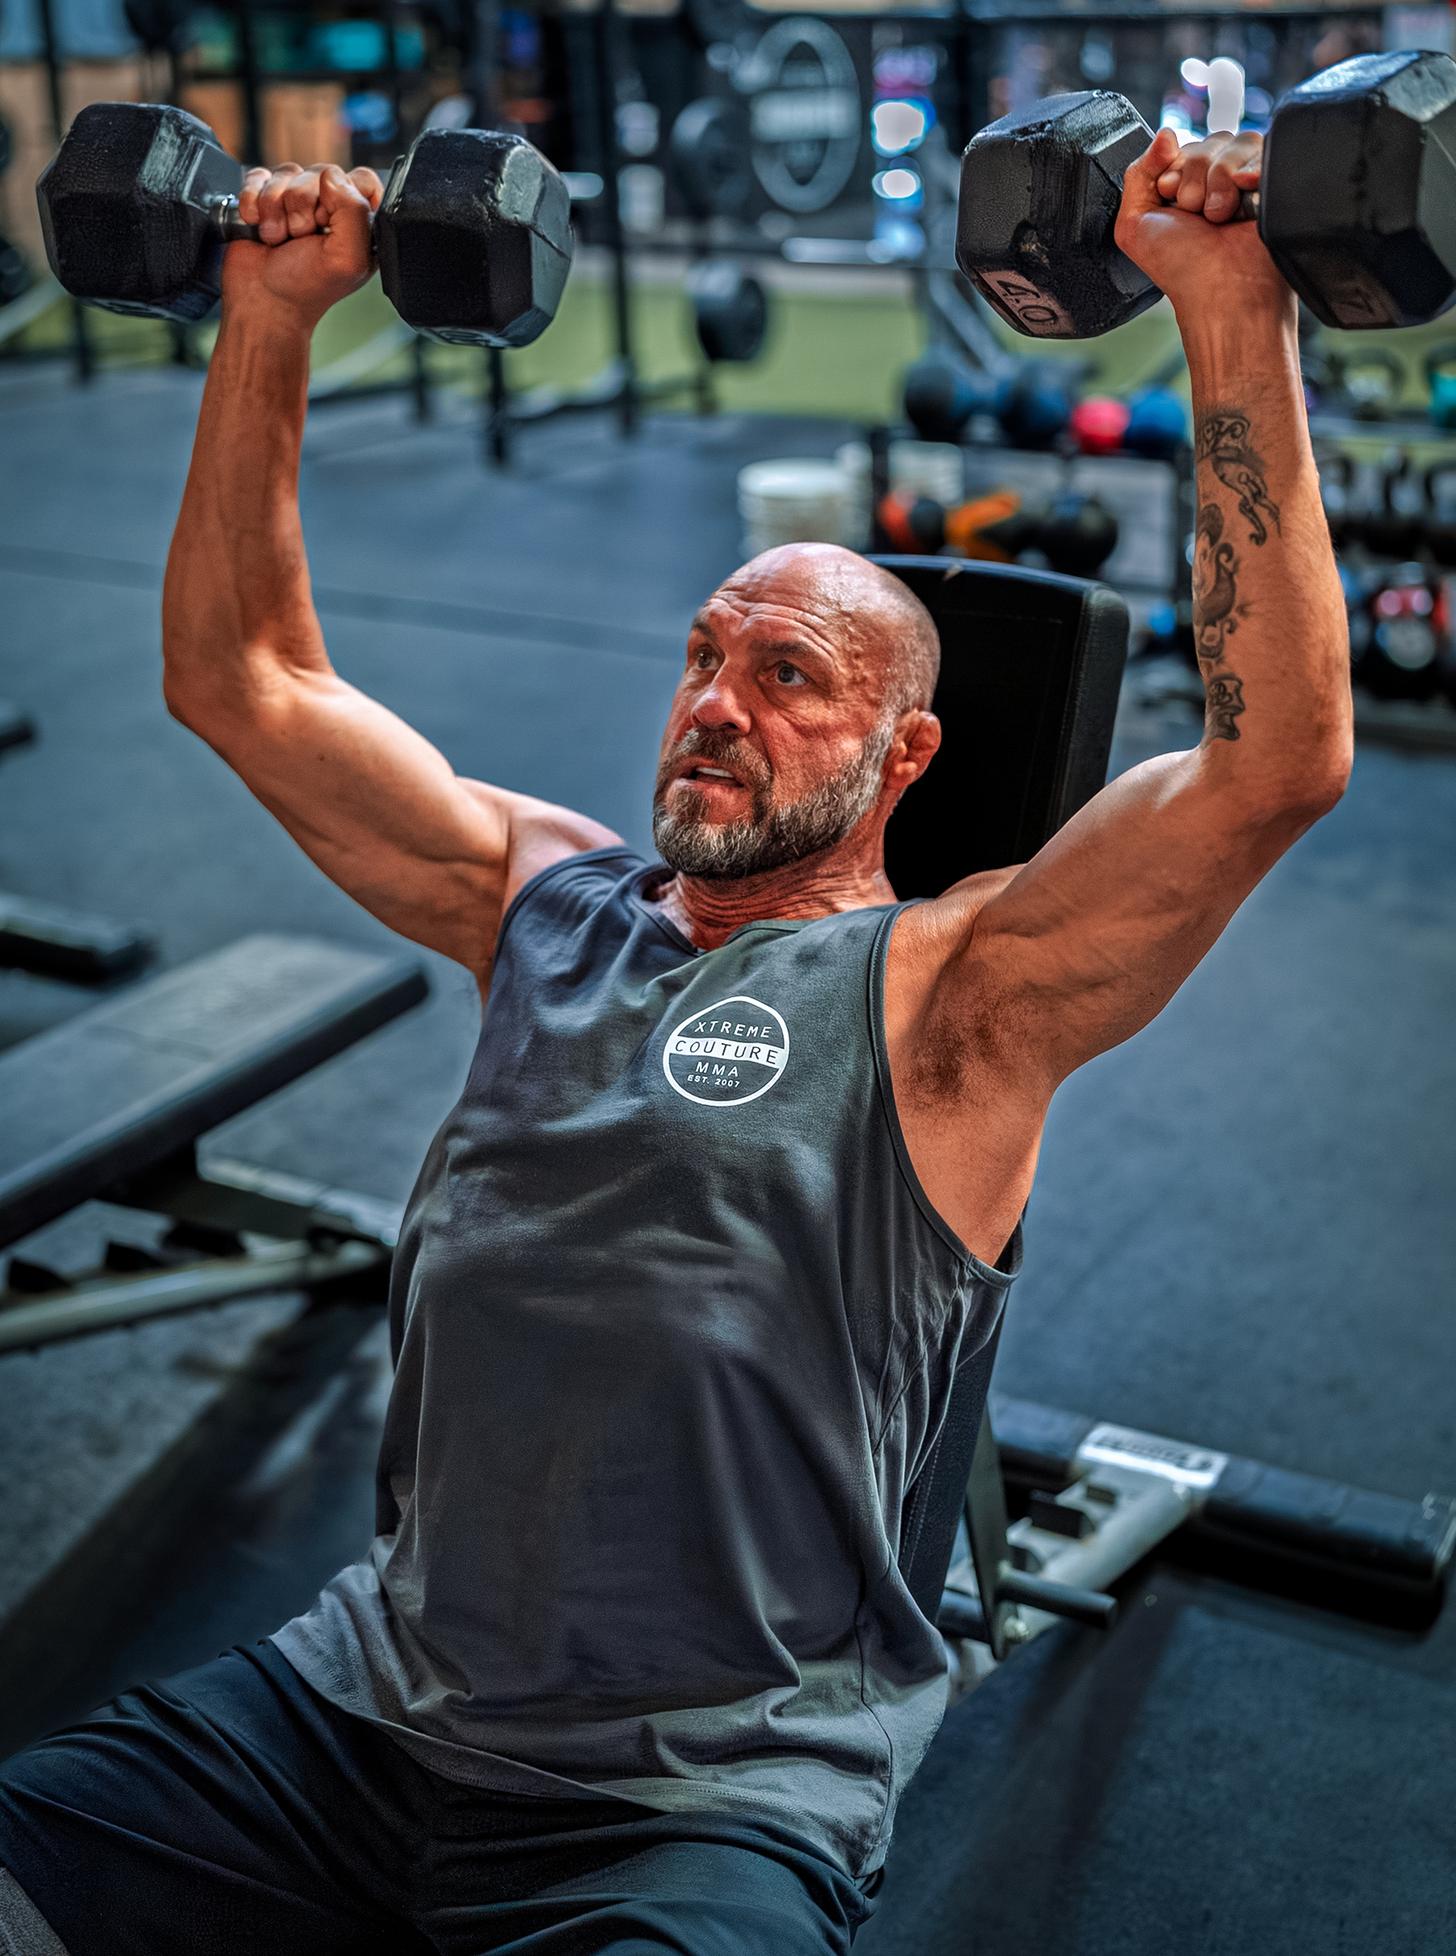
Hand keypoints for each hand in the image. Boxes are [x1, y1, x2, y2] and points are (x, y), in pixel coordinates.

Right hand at [223, 162, 385, 328]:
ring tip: (277, 239)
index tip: (328, 226)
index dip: (342, 198)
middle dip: (303, 208)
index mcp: (360, 223)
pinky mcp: (265, 196)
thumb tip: (331, 177)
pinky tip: (257, 226)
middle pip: (321, 172)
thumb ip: (354, 213)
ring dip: (276, 209)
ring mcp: (297, 200)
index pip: (363, 179)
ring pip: (288, 173)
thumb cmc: (306, 288)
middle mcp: (331, 208)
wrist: (261, 301)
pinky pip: (259, 176)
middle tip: (300, 239)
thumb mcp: (347, 260)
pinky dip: (254, 202)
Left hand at [1114, 127, 1292, 327]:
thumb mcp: (1135, 223)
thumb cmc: (1180, 268)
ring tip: (1220, 217)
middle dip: (1195, 178)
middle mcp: (1218, 183)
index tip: (1172, 203)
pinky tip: (1246, 192)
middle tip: (1197, 217)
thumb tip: (1166, 133)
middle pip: (1209, 140)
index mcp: (1186, 189)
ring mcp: (1249, 181)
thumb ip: (1138, 173)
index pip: (1182, 147)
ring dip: (1221, 180)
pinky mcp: (1276, 181)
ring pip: (1237, 141)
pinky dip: (1251, 169)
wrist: (1222, 291)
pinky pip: (1266, 148)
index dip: (1174, 172)